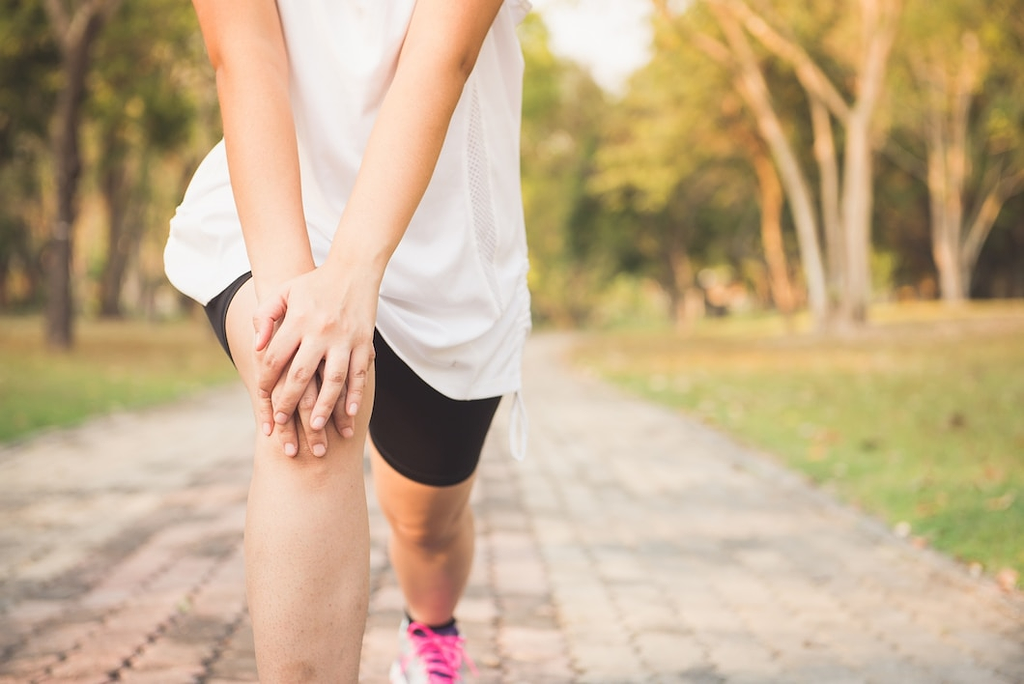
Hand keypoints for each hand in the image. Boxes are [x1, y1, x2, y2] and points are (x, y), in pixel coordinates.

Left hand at [252, 263, 377, 447]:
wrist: (354, 269)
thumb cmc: (314, 282)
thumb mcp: (282, 291)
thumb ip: (265, 316)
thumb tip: (256, 346)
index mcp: (297, 320)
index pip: (275, 357)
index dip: (267, 380)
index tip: (263, 397)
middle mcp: (320, 331)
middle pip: (301, 374)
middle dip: (289, 401)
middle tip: (282, 422)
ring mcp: (345, 338)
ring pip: (333, 379)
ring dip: (324, 405)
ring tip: (315, 426)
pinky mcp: (364, 342)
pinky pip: (359, 373)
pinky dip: (355, 395)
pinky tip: (349, 413)